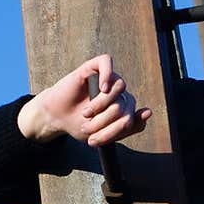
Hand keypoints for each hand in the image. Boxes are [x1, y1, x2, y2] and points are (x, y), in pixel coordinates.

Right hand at [16, 54, 151, 144]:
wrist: (56, 118)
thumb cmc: (79, 125)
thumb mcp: (103, 135)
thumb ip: (127, 127)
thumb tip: (148, 112)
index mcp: (123, 108)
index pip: (131, 118)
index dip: (115, 132)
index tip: (96, 141)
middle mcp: (117, 93)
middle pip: (125, 105)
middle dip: (106, 122)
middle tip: (87, 129)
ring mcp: (106, 80)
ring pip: (119, 87)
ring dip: (103, 105)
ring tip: (87, 113)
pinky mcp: (92, 68)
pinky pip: (107, 62)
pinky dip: (108, 74)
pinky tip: (102, 88)